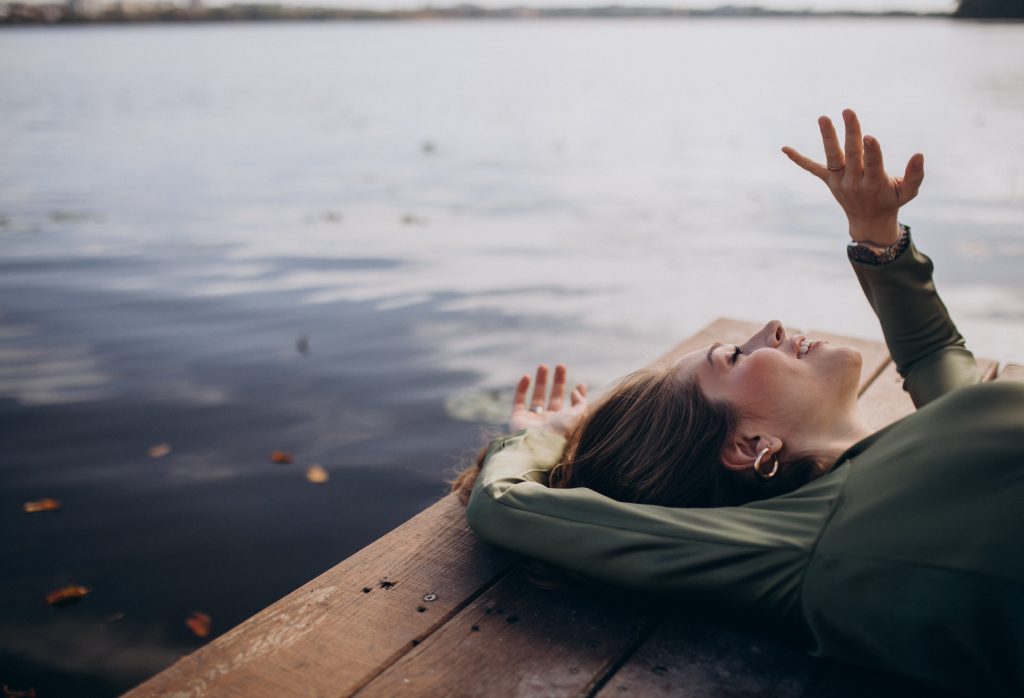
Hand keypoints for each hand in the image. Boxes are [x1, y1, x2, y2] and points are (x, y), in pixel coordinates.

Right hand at [509, 364, 588, 436]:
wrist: (535, 446)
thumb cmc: (559, 433)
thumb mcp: (577, 417)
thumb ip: (581, 402)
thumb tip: (577, 390)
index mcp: (565, 424)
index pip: (572, 407)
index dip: (578, 395)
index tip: (581, 385)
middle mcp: (549, 422)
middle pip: (555, 398)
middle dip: (558, 382)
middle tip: (561, 366)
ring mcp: (533, 420)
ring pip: (537, 398)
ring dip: (540, 381)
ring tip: (543, 366)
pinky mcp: (517, 419)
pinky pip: (518, 401)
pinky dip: (521, 388)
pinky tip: (527, 376)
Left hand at [782, 108, 923, 245]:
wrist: (869, 221)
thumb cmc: (892, 201)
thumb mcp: (908, 192)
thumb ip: (915, 175)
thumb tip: (919, 154)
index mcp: (874, 183)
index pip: (872, 164)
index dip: (871, 151)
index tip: (869, 137)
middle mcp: (854, 181)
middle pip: (851, 155)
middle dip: (850, 133)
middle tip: (848, 111)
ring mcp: (839, 181)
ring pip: (832, 158)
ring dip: (828, 138)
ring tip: (823, 118)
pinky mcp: (829, 181)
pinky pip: (812, 169)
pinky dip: (799, 160)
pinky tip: (784, 148)